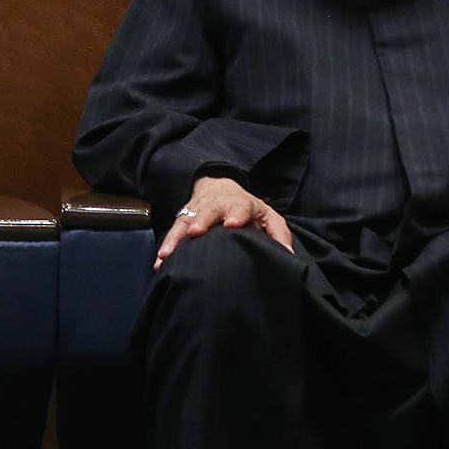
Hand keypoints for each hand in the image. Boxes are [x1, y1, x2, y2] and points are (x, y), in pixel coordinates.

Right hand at [155, 175, 294, 270]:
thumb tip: (288, 256)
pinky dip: (166, 246)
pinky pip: (172, 232)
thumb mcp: (268, 216)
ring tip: (167, 254)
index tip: (232, 224)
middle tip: (196, 232)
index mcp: (240, 203)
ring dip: (176, 237)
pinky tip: (159, 262)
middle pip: (207, 211)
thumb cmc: (248, 209)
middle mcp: (216, 205)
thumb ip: (278, 234)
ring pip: (184, 222)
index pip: (239, 206)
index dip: (236, 214)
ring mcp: (196, 211)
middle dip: (201, 221)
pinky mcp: (182, 219)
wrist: (219, 187)